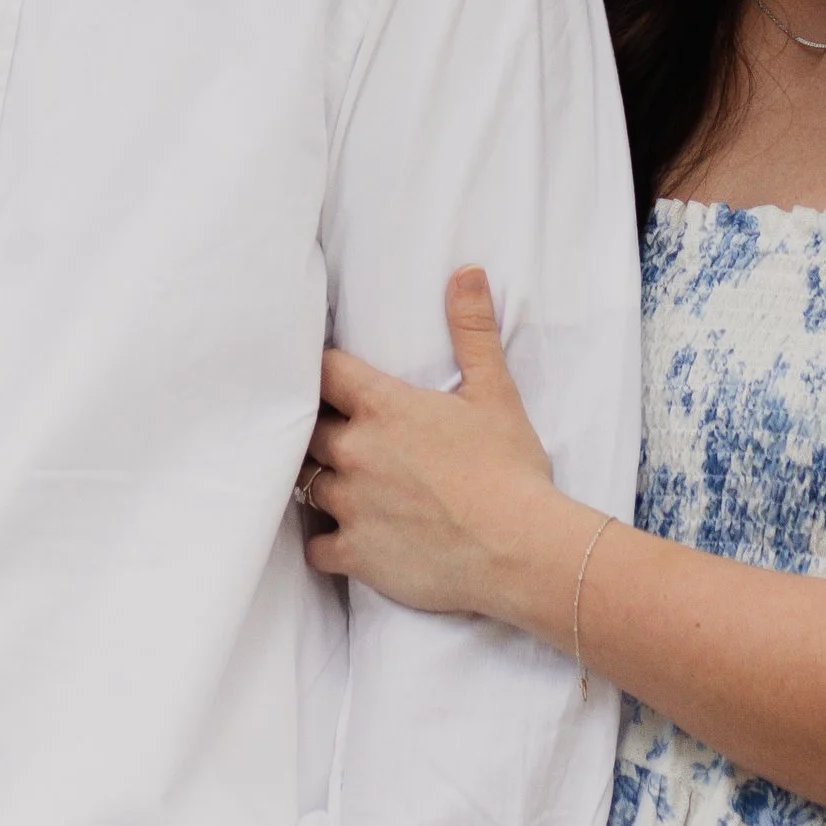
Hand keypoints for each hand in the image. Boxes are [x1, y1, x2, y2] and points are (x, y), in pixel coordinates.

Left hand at [301, 266, 575, 625]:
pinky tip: (345, 538)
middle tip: (337, 433)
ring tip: (340, 483)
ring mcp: (349, 505)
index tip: (332, 380)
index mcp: (382, 406)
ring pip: (306, 485)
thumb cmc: (508, 468)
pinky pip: (315, 546)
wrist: (519, 549)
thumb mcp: (495, 391)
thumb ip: (472, 329)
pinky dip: (327, 541)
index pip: (324, 372)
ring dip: (321, 482)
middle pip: (307, 429)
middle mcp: (354, 451)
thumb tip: (466, 271)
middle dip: (319, 429)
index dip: (325, 373)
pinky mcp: (354, 555)